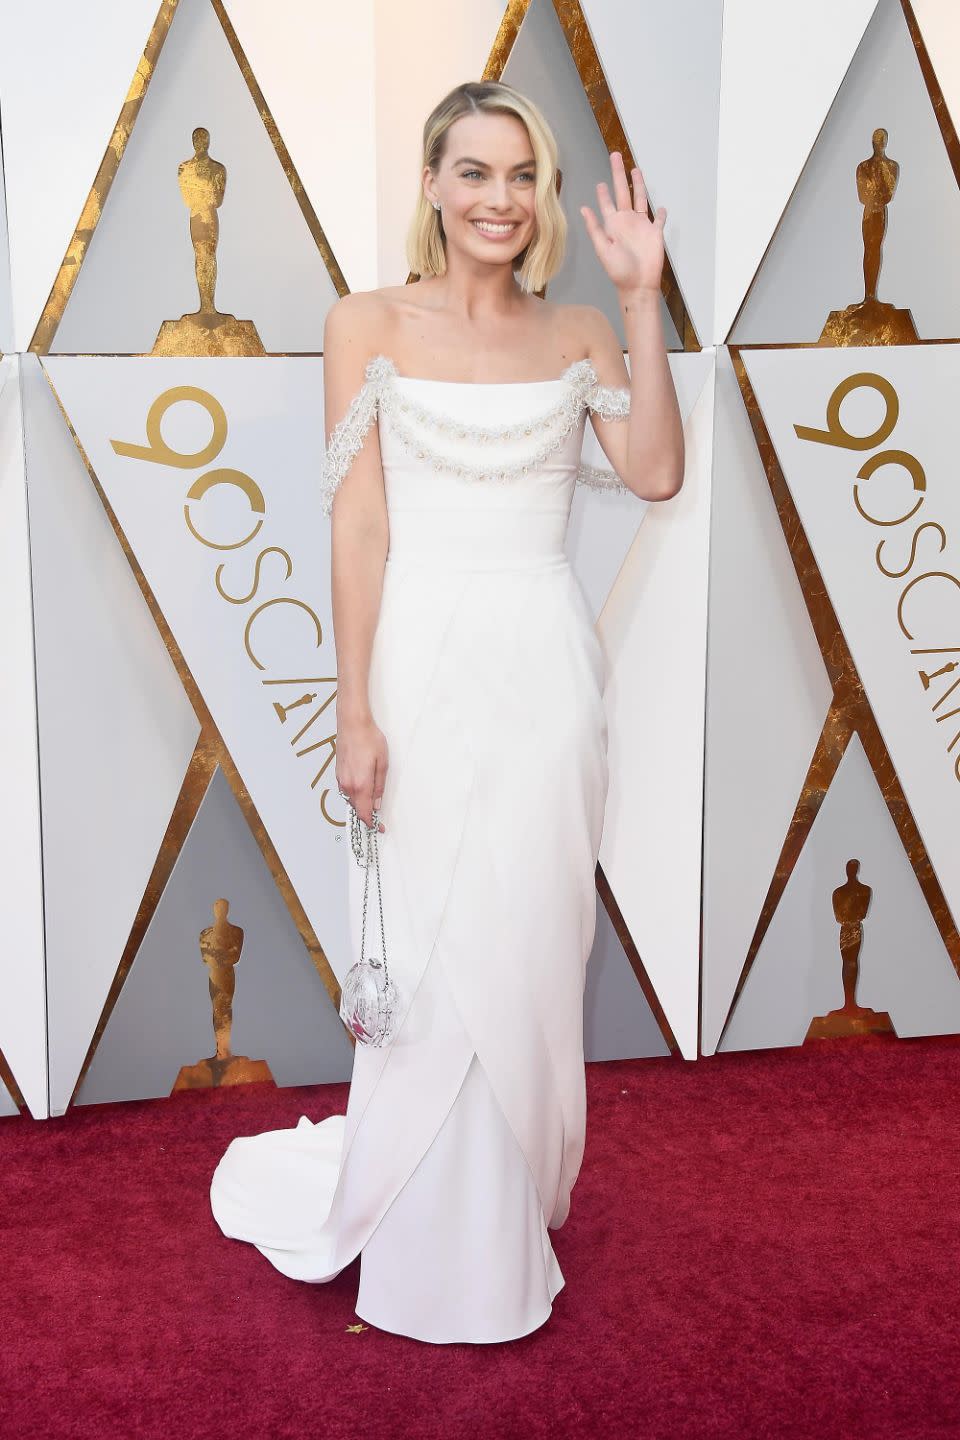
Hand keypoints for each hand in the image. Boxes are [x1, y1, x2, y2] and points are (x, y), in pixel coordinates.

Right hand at [336, 713, 387, 831]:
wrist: (352, 724)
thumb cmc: (369, 739)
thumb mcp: (382, 764)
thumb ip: (379, 786)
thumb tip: (377, 803)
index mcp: (361, 784)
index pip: (365, 813)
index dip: (372, 824)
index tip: (380, 828)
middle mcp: (348, 785)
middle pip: (357, 809)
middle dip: (367, 817)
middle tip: (378, 819)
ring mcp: (341, 779)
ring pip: (351, 800)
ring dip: (360, 806)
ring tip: (372, 806)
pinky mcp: (338, 773)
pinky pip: (346, 791)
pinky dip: (354, 796)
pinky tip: (362, 792)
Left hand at [580, 152, 665, 295]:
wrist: (638, 284)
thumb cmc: (619, 270)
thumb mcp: (603, 248)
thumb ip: (595, 228)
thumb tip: (584, 209)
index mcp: (613, 225)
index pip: (607, 203)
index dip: (603, 192)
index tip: (600, 182)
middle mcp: (627, 222)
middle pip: (623, 192)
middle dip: (619, 174)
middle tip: (615, 157)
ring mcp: (642, 226)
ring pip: (641, 199)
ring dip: (639, 185)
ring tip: (636, 170)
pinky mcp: (655, 233)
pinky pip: (659, 219)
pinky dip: (661, 213)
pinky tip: (661, 207)